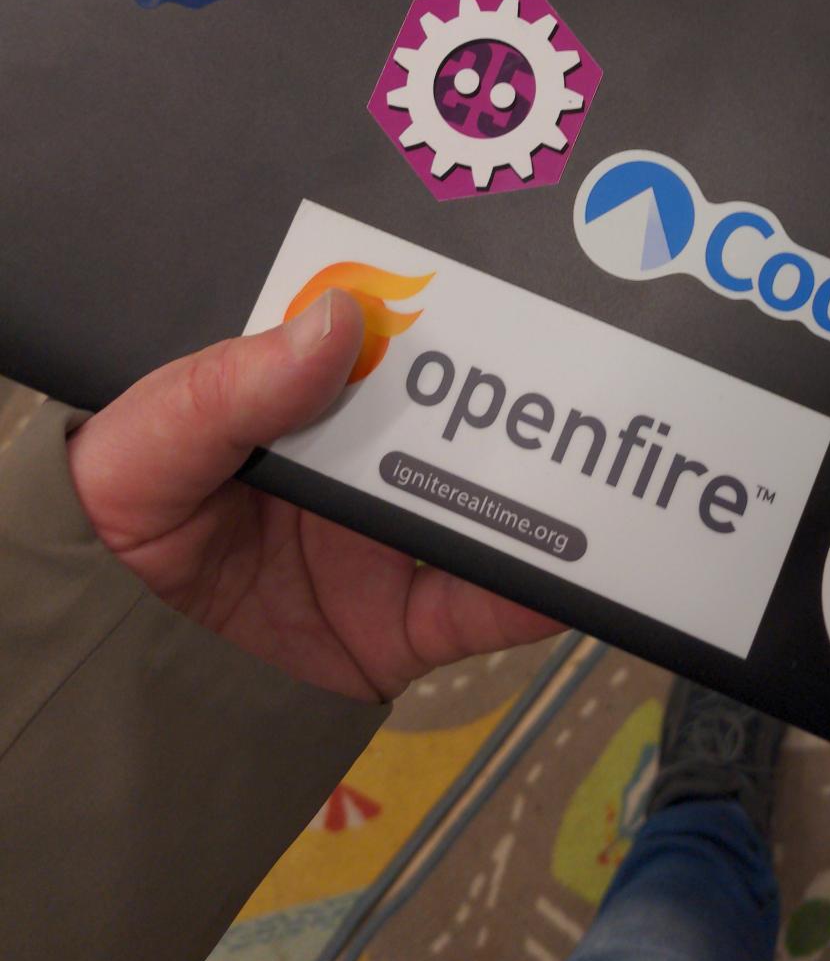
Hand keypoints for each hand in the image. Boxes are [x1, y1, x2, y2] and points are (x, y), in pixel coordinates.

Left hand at [66, 291, 559, 702]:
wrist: (99, 671)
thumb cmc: (113, 519)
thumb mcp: (153, 436)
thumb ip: (235, 383)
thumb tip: (339, 319)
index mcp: (309, 400)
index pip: (393, 347)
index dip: (447, 316)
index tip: (504, 289)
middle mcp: (363, 466)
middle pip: (460, 423)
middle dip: (520, 397)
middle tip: (578, 370)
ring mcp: (391, 545)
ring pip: (490, 508)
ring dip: (544, 489)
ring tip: (598, 463)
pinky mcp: (406, 625)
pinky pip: (485, 610)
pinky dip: (533, 593)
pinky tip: (568, 571)